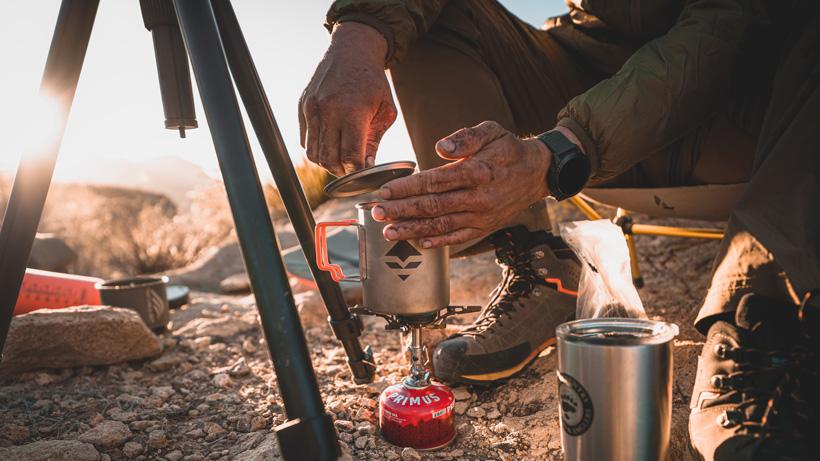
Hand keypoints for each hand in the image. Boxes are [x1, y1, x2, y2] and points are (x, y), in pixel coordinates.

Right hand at [299, 23, 396, 175]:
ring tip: (340, 160)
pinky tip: (330, 144)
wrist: (351, 52)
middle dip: (341, 171)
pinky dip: (316, 148)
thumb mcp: (385, 111)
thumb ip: (375, 141)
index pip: (350, 156)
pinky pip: (305, 140)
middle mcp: (328, 111)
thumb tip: (366, 167)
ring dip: (326, 163)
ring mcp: (311, 109)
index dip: (356, 170)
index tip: (363, 172)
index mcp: (352, 112)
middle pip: (328, 159)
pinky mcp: (302, 107)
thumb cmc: (373, 82)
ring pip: (312, 153)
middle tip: (351, 170)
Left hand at [372, 121, 551, 247]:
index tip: (386, 191)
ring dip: (412, 229)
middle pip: (433, 206)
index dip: (408, 187)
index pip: (435, 181)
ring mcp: (482, 216)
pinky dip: (438, 241)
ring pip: (441, 225)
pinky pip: (458, 237)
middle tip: (377, 212)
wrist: (538, 173)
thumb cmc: (508, 149)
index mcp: (477, 171)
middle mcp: (478, 197)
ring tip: (388, 232)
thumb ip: (465, 137)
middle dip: (402, 210)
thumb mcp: (491, 131)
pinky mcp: (484, 227)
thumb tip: (440, 146)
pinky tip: (419, 243)